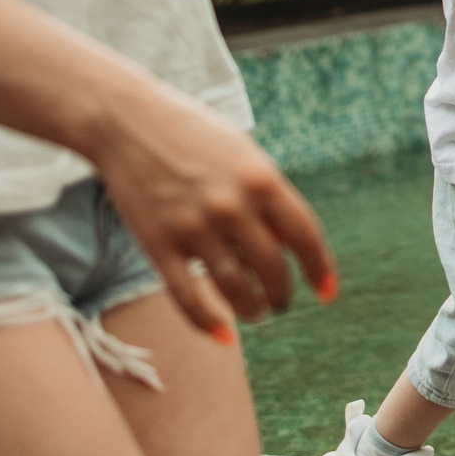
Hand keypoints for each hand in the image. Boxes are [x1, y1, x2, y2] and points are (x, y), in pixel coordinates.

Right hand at [86, 80, 339, 333]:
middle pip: (272, 269)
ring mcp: (194, 226)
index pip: (305, 236)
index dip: (321, 271)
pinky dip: (208, 322)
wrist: (127, 121)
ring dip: (251, 308)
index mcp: (261, 178)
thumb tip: (289, 245)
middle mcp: (232, 205)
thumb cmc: (193, 135)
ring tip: (256, 313)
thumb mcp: (242, 154)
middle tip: (280, 302)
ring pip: (235, 289)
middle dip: (282, 294)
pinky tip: (223, 334)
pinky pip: (188, 297)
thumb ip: (267, 195)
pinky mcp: (158, 243)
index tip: (327, 294)